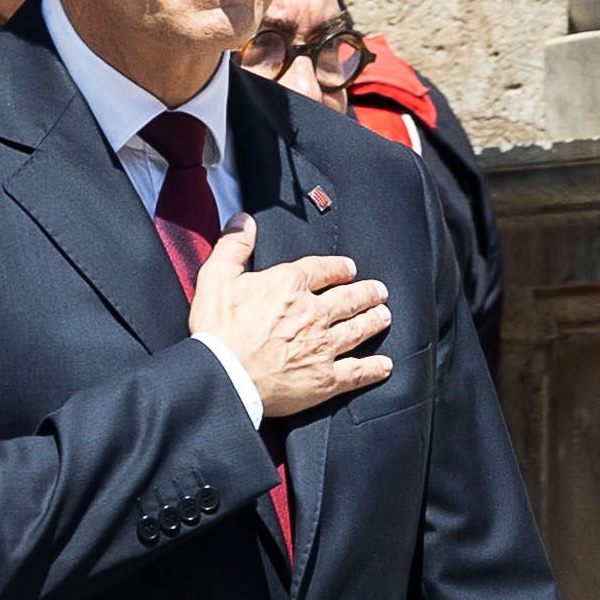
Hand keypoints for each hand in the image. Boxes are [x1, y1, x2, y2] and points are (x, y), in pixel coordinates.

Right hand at [183, 219, 390, 421]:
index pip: (323, 269)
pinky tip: (384, 365)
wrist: (221, 378)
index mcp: (289, 285)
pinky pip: (357, 371)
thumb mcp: (216, 278)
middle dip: (367, 293)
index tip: (349, 268)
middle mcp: (313, 312)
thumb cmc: (215, 331)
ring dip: (374, 321)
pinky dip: (374, 368)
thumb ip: (234, 246)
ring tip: (384, 316)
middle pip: (349, 298)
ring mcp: (323, 346)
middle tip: (378, 292)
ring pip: (359, 329)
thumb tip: (245, 220)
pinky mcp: (325, 378)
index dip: (339, 268)